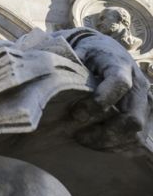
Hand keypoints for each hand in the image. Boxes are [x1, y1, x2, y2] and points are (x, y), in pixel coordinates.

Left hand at [72, 35, 150, 149]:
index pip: (119, 84)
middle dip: (104, 132)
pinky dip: (118, 146)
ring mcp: (145, 101)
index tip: (77, 113)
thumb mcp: (77, 52)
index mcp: (120, 64)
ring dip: (110, 142)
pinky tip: (97, 143)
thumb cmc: (87, 53)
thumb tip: (52, 84)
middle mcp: (139, 83)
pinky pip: (138, 139)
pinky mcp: (146, 114)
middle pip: (132, 117)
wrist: (105, 49)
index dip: (100, 101)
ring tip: (84, 139)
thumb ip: (69, 68)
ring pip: (136, 133)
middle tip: (78, 135)